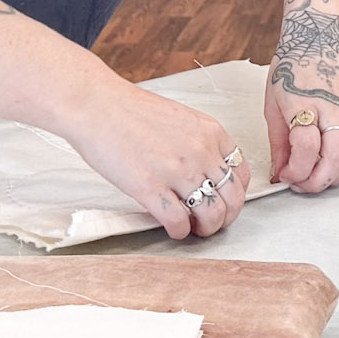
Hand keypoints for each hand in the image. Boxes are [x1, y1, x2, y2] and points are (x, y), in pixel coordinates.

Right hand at [62, 81, 247, 239]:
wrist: (97, 106)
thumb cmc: (130, 110)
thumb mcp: (180, 118)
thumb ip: (198, 142)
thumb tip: (205, 170)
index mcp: (210, 132)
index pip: (241, 173)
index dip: (235, 194)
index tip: (225, 202)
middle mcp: (200, 152)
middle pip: (232, 198)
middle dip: (226, 217)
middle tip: (213, 222)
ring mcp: (177, 171)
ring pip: (212, 214)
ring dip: (206, 229)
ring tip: (194, 229)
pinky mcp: (150, 188)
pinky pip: (178, 222)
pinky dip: (179, 232)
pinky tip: (172, 229)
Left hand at [263, 0, 338, 192]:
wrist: (317, 36)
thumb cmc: (292, 65)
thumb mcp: (272, 103)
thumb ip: (277, 141)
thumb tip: (280, 171)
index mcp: (303, 103)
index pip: (305, 147)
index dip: (295, 170)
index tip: (286, 175)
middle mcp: (330, 107)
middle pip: (334, 157)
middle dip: (317, 181)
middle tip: (303, 185)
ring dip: (338, 176)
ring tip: (320, 178)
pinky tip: (338, 164)